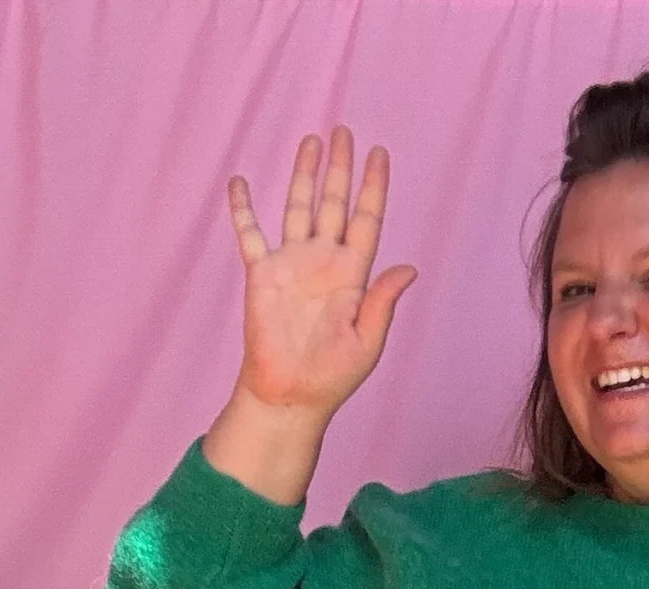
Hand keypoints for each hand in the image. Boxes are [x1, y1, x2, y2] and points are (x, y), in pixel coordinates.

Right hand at [226, 127, 416, 421]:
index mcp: (352, 276)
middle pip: (334, 204)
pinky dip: (242, 208)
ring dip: (303, 175)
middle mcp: (322, 262)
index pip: (366, 221)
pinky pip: (250, 233)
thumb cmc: (332, 377)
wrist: (290, 396)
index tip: (380, 154)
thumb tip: (409, 268)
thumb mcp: (367, 342)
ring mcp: (291, 264)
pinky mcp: (261, 274)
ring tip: (311, 142)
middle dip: (340, 169)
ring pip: (298, 207)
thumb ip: (383, 302)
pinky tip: (239, 182)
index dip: (374, 187)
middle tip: (344, 132)